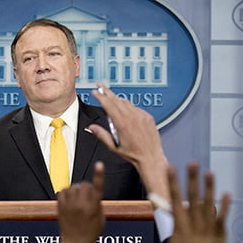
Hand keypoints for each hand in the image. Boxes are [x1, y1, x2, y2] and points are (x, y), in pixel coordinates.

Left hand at [57, 161, 105, 242]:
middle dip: (87, 187)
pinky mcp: (60, 206)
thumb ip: (98, 203)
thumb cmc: (89, 234)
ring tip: (78, 200)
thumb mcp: (101, 218)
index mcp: (93, 208)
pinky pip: (62, 191)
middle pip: (84, 184)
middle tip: (87, 197)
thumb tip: (94, 192)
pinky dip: (66, 192)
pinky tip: (69, 200)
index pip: (97, 187)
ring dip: (76, 190)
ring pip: (73, 186)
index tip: (99, 164)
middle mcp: (81, 205)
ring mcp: (69, 205)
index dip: (99, 174)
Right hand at [88, 83, 168, 198]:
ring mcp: (141, 116)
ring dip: (118, 99)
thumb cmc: (134, 155)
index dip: (101, 96)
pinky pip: (136, 108)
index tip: (95, 92)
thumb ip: (102, 135)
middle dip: (107, 92)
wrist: (151, 157)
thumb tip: (92, 128)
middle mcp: (133, 117)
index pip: (109, 105)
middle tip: (101, 85)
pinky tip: (126, 111)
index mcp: (122, 124)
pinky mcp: (148, 117)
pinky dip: (129, 107)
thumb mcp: (114, 147)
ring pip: (127, 103)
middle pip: (117, 100)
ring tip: (111, 98)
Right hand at [168, 162, 230, 242]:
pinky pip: (222, 218)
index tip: (171, 168)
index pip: (175, 200)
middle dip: (191, 179)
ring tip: (209, 172)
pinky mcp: (219, 234)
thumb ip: (172, 223)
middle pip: (192, 198)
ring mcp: (207, 229)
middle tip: (192, 163)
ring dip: (208, 188)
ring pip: (208, 204)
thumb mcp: (173, 240)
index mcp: (180, 226)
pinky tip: (226, 193)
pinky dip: (224, 206)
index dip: (173, 183)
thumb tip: (166, 209)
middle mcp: (193, 225)